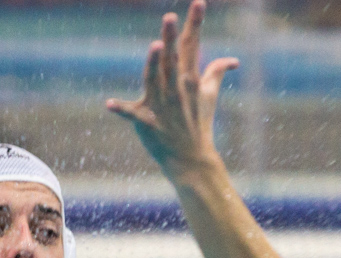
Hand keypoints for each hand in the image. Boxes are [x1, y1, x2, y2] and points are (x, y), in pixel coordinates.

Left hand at [104, 0, 236, 179]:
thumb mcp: (208, 96)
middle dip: (171, 38)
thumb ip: (216, 74)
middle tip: (169, 17)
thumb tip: (232, 60)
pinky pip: (132, 115)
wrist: (191, 158)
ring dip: (154, 65)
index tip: (198, 1)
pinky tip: (108, 104)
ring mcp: (162, 106)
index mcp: (189, 80)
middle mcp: (176, 90)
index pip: (192, 46)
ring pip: (156, 81)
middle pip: (172, 59)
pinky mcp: (147, 123)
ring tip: (156, 46)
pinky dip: (121, 110)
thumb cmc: (198, 123)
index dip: (195, 23)